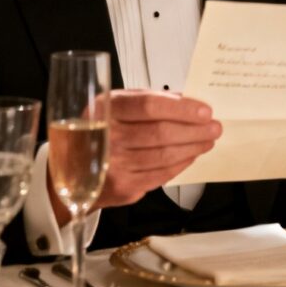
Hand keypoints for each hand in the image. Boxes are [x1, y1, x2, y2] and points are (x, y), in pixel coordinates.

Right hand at [94, 90, 220, 209]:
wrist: (71, 166)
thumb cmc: (100, 128)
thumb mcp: (117, 104)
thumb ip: (149, 100)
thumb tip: (188, 100)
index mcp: (106, 108)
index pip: (149, 106)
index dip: (181, 109)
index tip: (205, 110)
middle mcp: (106, 137)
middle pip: (160, 133)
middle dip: (194, 130)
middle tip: (214, 127)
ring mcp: (112, 165)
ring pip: (163, 156)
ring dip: (192, 148)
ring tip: (208, 140)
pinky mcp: (121, 187)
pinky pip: (159, 175)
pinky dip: (180, 164)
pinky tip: (191, 155)